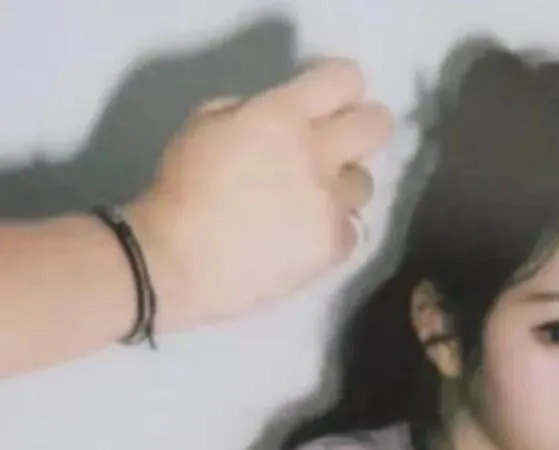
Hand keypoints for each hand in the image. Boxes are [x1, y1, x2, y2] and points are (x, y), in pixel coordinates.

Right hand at [125, 58, 393, 332]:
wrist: (181, 260)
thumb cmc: (183, 187)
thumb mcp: (208, 123)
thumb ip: (257, 112)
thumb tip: (289, 120)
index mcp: (282, 115)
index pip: (344, 80)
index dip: (342, 89)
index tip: (332, 103)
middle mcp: (317, 154)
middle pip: (378, 126)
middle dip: (366, 129)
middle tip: (345, 146)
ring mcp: (330, 203)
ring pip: (364, 183)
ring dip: (341, 188)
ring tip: (308, 203)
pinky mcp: (335, 245)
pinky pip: (351, 229)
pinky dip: (332, 231)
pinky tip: (302, 238)